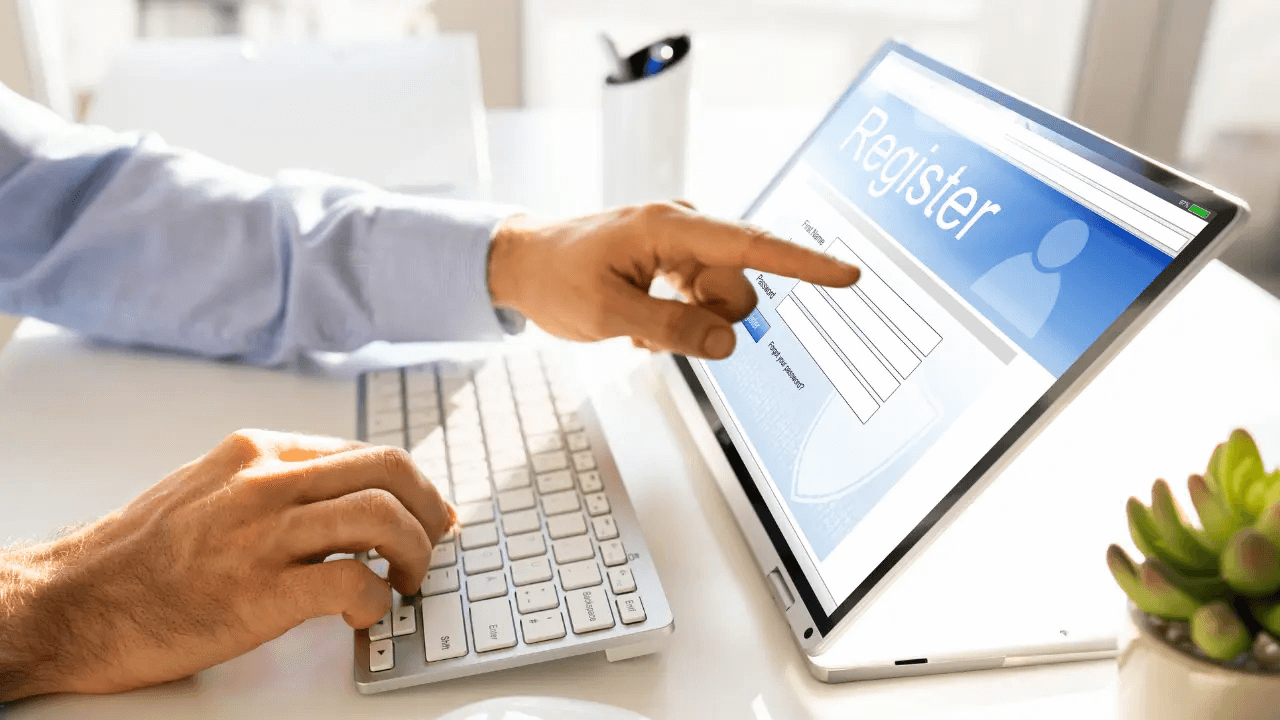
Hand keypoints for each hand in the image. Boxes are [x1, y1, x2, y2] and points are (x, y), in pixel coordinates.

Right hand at [0, 430, 452, 698]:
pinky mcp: (257, 592)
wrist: (73, 602)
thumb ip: (276, 483)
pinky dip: (376, 601)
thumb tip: (347, 495)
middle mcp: (264, 482)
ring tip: (406, 582)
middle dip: (429, 510)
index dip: (413, 486)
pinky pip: (352, 582)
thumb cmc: (141, 554)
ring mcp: (260, 535)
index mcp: (257, 452)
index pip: (365, 452)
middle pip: (389, 471)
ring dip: (414, 554)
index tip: (429, 513)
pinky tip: (364, 614)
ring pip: (381, 517)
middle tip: (435, 544)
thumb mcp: (211, 488)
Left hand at [487, 202, 859, 358]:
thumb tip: (729, 342)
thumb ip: (673, 328)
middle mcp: (684, 227)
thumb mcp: (608, 314)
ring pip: (723, 299)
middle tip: (655, 329)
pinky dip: (680, 318)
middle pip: (738, 287)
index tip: (847, 274)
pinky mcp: (677, 260)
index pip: (751, 247)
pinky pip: (703, 300)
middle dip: (712, 319)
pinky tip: (642, 319)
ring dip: (692, 322)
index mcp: (669, 227)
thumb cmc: (556, 278)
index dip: (803, 264)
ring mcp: (682, 244)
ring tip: (642, 323)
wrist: (523, 262)